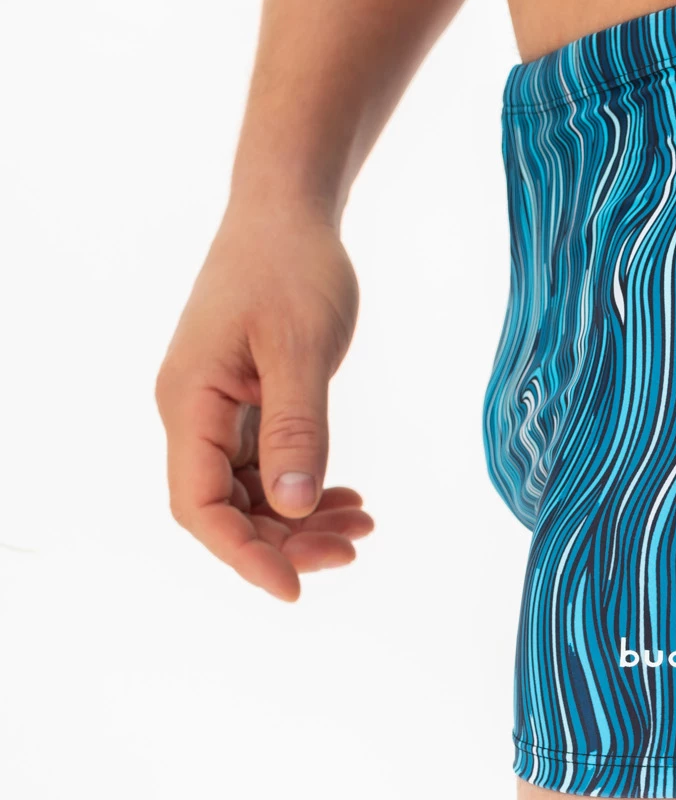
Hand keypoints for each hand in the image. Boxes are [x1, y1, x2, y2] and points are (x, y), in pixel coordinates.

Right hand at [155, 205, 373, 601]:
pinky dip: (305, 487)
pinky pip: (266, 465)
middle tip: (353, 546)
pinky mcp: (244, 402)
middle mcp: (192, 412)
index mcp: (188, 401)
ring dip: (300, 519)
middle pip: (224, 508)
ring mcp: (217, 409)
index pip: (199, 505)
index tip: (294, 587)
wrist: (288, 212)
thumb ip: (297, 430)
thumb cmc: (290, 266)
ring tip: (363, 524)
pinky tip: (349, 496)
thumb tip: (293, 509)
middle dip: (284, 541)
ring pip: (249, 493)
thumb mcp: (299, 347)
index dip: (242, 554)